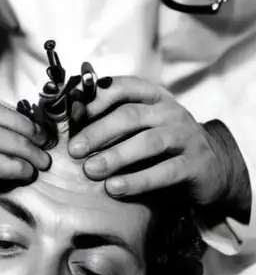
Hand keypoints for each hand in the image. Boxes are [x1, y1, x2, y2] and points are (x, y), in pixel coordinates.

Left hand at [67, 76, 243, 211]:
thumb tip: (64, 126)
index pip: (122, 87)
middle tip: (74, 150)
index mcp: (153, 97)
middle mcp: (170, 111)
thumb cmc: (162, 147)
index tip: (71, 116)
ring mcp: (186, 136)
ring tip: (91, 170)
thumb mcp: (140, 128)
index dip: (95, 99)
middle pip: (130, 115)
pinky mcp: (196, 163)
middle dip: (98, 132)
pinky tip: (115, 187)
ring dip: (116, 156)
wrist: (210, 169)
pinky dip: (138, 180)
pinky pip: (165, 171)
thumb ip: (110, 122)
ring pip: (148, 142)